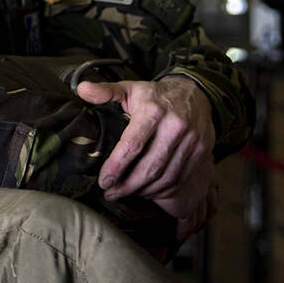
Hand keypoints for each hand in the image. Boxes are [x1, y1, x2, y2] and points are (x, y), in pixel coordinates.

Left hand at [77, 76, 216, 239]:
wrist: (195, 93)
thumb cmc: (155, 95)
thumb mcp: (129, 88)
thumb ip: (106, 91)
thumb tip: (81, 89)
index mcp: (153, 110)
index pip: (133, 144)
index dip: (116, 166)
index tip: (104, 182)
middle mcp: (175, 126)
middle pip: (150, 166)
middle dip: (128, 185)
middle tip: (110, 193)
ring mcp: (191, 140)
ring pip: (166, 176)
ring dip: (144, 191)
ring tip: (125, 194)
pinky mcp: (201, 151)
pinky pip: (180, 178)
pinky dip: (162, 189)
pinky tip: (146, 191)